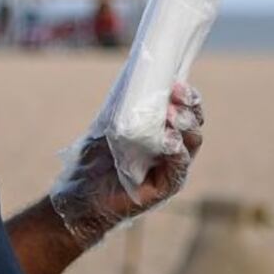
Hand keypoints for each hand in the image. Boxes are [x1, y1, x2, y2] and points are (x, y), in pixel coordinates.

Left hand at [49, 83, 203, 247]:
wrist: (79, 194)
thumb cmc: (94, 159)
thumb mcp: (108, 125)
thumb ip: (125, 106)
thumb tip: (136, 78)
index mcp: (164, 132)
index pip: (187, 111)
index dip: (187, 96)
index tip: (176, 82)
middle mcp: (173, 151)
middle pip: (194, 125)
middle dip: (189, 106)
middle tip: (175, 93)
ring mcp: (171, 170)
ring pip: (192, 144)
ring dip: (184, 125)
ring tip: (170, 113)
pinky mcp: (163, 189)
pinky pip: (178, 169)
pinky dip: (177, 152)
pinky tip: (169, 140)